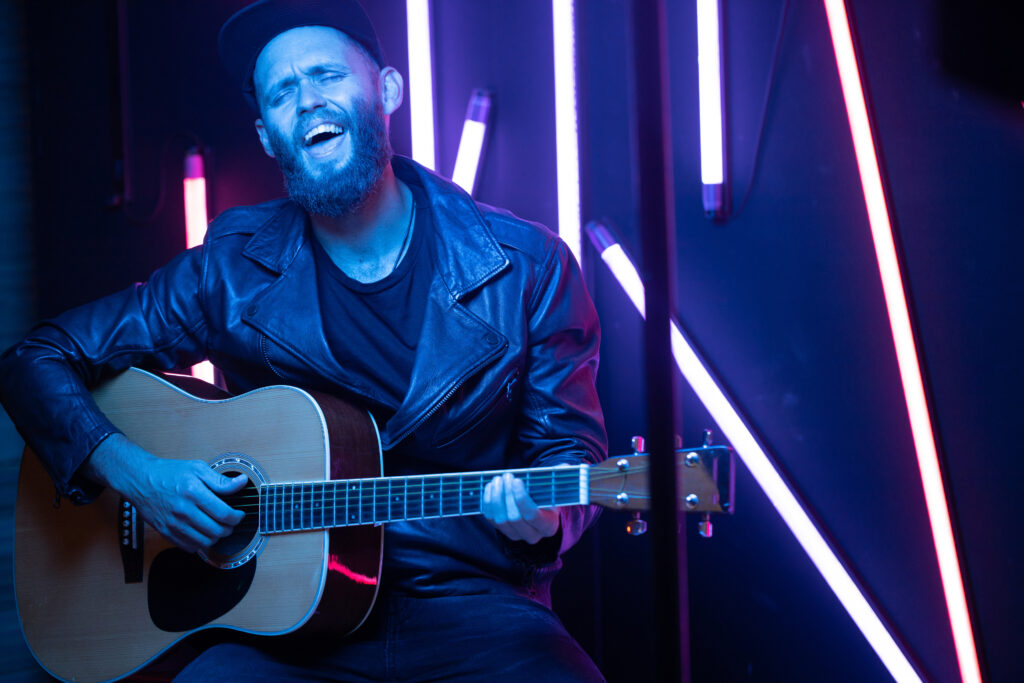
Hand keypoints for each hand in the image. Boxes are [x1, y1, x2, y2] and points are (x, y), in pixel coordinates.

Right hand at [84, 434, 245, 552]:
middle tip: (230, 523)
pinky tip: (202, 533)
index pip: (223, 513)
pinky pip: (189, 547)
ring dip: (216, 538)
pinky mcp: (165, 532)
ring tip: (218, 528)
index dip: (236, 517)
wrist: (140, 480)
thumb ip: (220, 480)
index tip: (239, 515)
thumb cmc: (169, 473)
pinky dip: (200, 544)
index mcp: (193, 492)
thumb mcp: (197, 469)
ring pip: (204, 542)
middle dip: (229, 529)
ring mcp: (173, 523)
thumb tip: (242, 482)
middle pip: (216, 530)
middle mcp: (183, 510)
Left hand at [481, 472, 559, 543]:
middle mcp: (532, 535)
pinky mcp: (501, 530)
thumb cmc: (547, 495)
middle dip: (507, 494)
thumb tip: (564, 467)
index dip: (522, 499)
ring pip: (500, 519)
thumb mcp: (556, 488)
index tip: (516, 481)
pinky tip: (490, 487)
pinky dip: (488, 501)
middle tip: (507, 476)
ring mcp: (515, 534)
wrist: (538, 507)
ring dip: (496, 497)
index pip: (533, 516)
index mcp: (549, 525)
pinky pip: (490, 518)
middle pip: (514, 518)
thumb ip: (561, 477)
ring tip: (498, 479)